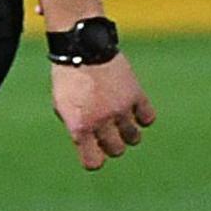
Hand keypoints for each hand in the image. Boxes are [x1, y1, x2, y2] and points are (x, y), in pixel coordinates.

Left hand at [52, 54, 155, 169]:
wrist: (83, 48)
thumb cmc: (68, 77)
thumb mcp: (63, 105)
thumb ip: (76, 125)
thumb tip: (91, 141)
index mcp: (79, 127)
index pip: (93, 162)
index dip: (95, 159)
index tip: (94, 152)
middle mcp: (101, 121)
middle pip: (116, 150)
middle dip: (112, 145)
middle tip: (109, 134)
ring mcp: (120, 109)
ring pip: (134, 137)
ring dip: (129, 134)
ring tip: (123, 123)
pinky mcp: (136, 95)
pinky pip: (148, 118)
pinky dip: (143, 118)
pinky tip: (136, 111)